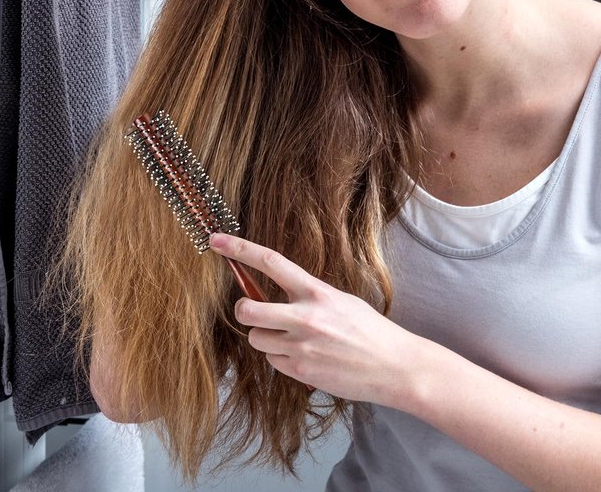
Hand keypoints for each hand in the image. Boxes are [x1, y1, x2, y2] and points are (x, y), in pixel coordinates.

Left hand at [208, 232, 421, 406]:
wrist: (395, 367)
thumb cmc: (368, 330)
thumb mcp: (339, 300)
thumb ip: (307, 295)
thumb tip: (275, 294)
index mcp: (316, 291)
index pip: (270, 262)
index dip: (239, 249)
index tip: (216, 240)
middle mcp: (305, 317)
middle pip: (247, 310)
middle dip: (243, 311)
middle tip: (253, 311)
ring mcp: (301, 347)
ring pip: (256, 339)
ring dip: (266, 338)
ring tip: (291, 339)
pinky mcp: (301, 372)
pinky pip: (273, 361)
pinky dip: (281, 359)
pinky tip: (305, 357)